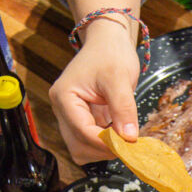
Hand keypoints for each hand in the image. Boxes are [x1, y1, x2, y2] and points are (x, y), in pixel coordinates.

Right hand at [49, 17, 140, 164]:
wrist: (108, 42)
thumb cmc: (111, 53)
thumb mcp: (120, 78)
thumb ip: (123, 108)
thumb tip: (129, 138)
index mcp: (64, 97)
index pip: (81, 131)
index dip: (105, 143)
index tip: (128, 145)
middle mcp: (62, 110)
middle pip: (78, 146)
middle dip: (103, 149)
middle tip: (129, 143)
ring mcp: (70, 116)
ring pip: (82, 149)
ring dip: (103, 149)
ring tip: (124, 136)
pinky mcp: (81, 120)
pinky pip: (89, 142)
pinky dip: (104, 144)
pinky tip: (119, 133)